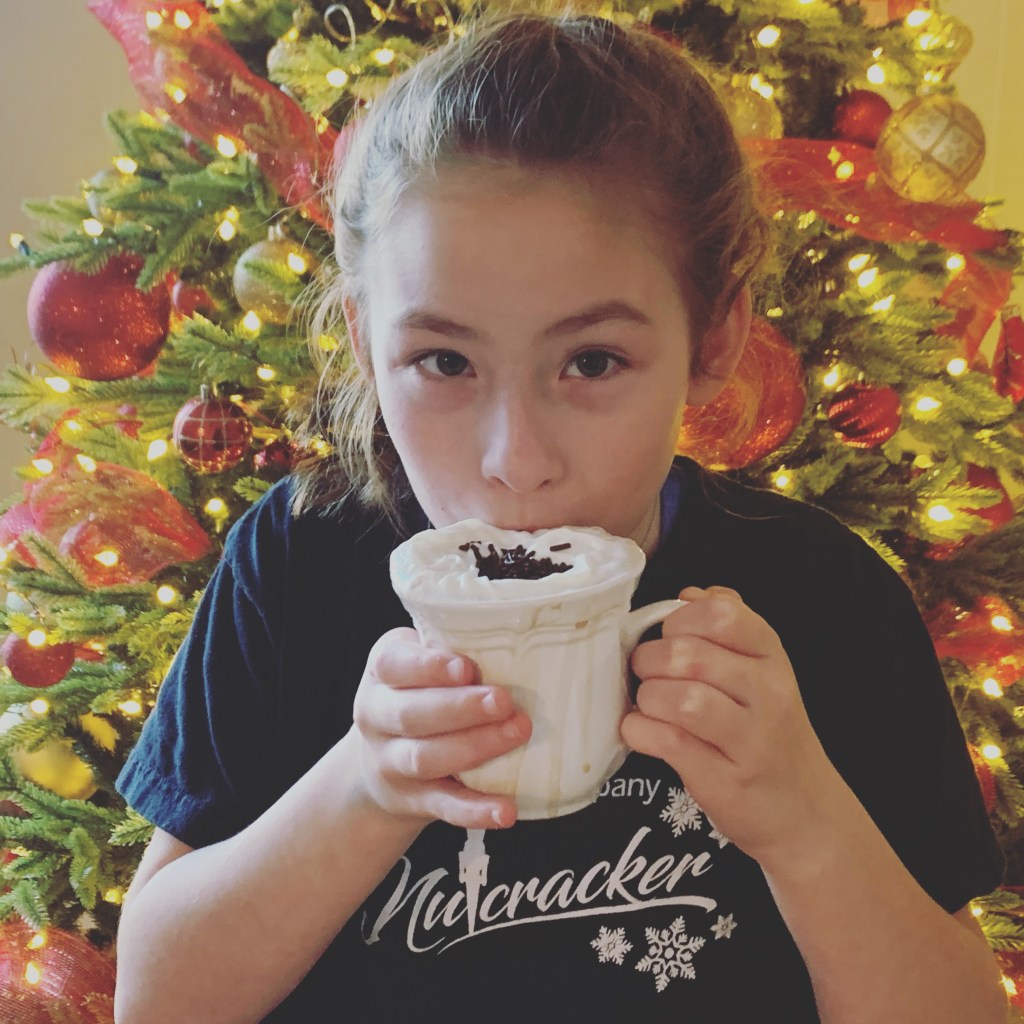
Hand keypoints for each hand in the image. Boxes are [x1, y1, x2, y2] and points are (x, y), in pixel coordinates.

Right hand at [350, 627, 531, 830]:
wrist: (378, 761)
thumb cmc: (419, 692)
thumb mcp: (420, 662)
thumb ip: (454, 648)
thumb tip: (526, 636)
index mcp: (382, 672)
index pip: (394, 665)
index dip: (428, 667)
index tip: (465, 667)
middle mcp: (377, 716)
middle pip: (411, 714)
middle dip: (460, 708)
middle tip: (504, 701)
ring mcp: (391, 762)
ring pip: (425, 758)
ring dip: (474, 748)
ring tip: (517, 734)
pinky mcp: (413, 799)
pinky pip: (444, 806)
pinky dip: (475, 810)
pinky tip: (506, 810)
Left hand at [621, 586, 843, 867]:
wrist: (807, 816)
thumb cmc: (770, 736)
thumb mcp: (763, 673)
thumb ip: (729, 628)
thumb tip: (690, 593)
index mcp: (772, 657)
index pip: (722, 614)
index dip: (679, 619)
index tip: (668, 637)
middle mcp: (768, 693)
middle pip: (689, 654)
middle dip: (649, 660)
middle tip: (646, 675)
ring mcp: (750, 740)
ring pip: (680, 698)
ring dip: (648, 698)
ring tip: (649, 706)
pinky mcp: (726, 780)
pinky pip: (668, 742)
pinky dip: (640, 731)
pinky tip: (642, 731)